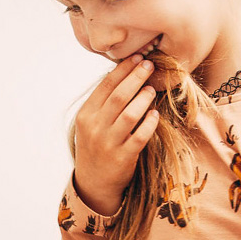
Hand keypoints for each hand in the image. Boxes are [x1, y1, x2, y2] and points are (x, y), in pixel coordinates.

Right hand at [73, 55, 158, 214]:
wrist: (93, 182)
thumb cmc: (96, 147)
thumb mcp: (90, 124)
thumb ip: (102, 103)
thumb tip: (122, 73)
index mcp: (85, 116)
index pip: (105, 87)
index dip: (122, 70)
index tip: (136, 57)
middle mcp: (94, 128)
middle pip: (118, 97)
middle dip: (135, 78)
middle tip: (149, 65)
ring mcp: (108, 144)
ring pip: (129, 115)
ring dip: (143, 99)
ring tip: (152, 89)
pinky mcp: (122, 158)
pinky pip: (139, 137)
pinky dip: (149, 124)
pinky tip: (155, 114)